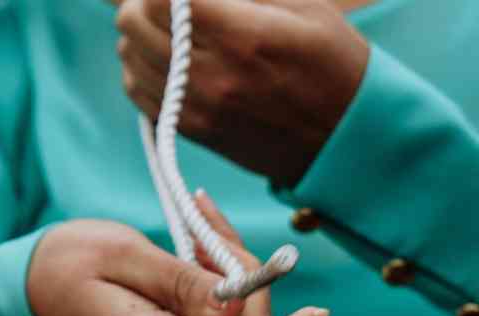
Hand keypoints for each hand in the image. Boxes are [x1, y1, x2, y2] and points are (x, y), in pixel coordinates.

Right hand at [28, 218, 327, 315]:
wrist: (24, 296)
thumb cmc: (63, 267)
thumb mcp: (118, 256)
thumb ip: (179, 284)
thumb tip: (234, 312)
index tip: (316, 313)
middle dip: (247, 284)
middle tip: (207, 224)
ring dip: (233, 281)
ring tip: (193, 230)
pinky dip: (219, 293)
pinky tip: (194, 252)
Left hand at [113, 0, 369, 185]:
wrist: (348, 140)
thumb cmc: (334, 62)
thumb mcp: (303, 6)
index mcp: (242, 36)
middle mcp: (212, 75)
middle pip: (135, 21)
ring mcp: (198, 107)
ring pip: (129, 55)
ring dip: (140, 30)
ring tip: (166, 23)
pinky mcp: (193, 130)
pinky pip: (139, 90)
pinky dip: (142, 65)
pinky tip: (167, 55)